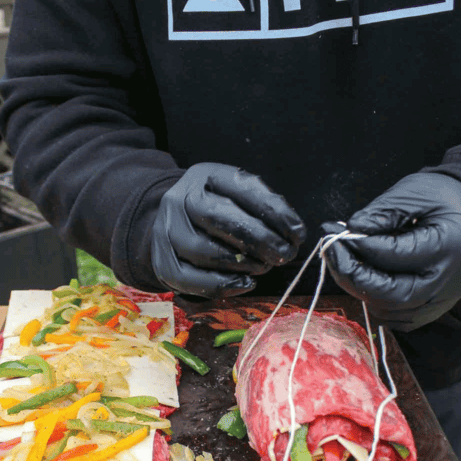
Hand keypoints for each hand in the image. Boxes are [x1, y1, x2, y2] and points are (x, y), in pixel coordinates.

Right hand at [151, 163, 305, 297]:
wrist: (173, 222)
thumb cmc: (219, 210)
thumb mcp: (239, 194)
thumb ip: (264, 206)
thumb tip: (294, 232)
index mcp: (205, 175)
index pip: (242, 188)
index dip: (275, 212)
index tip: (298, 233)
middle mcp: (180, 200)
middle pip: (219, 217)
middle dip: (260, 239)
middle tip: (284, 254)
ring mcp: (166, 231)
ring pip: (203, 250)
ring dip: (242, 263)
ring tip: (264, 266)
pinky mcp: (162, 261)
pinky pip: (189, 279)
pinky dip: (222, 285)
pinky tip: (246, 283)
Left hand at [323, 173, 460, 331]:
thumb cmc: (442, 199)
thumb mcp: (414, 193)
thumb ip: (382, 212)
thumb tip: (351, 231)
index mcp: (450, 246)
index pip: (395, 255)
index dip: (359, 246)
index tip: (335, 233)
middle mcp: (450, 281)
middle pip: (393, 295)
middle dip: (354, 276)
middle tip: (332, 253)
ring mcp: (444, 300)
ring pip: (392, 311)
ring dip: (361, 290)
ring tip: (345, 262)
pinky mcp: (435, 309)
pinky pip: (399, 319)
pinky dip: (376, 303)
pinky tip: (365, 279)